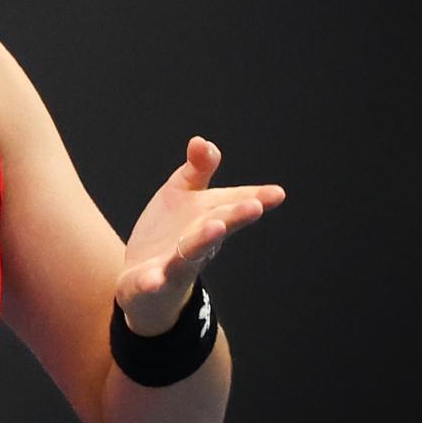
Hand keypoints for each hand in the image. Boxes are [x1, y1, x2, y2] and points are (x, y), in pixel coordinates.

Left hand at [118, 136, 285, 334]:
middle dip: (235, 216)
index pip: (233, 205)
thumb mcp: (182, 195)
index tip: (277, 193)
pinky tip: (153, 279)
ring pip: (191, 252)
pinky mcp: (150, 282)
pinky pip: (153, 282)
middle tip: (254, 206)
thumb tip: (201, 141)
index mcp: (209, 218)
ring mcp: (175, 264)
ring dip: (204, 240)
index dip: (255, 198)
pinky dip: (153, 281)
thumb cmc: (171, 234)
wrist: (144, 282)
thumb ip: (197, 169)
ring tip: (215, 227)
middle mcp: (198, 242)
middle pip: (218, 226)